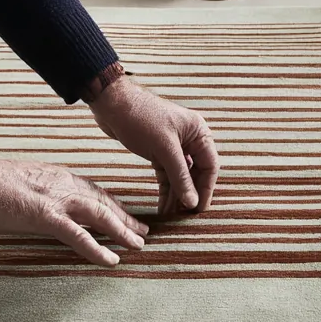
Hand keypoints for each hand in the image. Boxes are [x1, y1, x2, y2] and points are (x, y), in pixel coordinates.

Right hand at [0, 139, 148, 266]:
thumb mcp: (20, 188)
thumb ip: (36, 197)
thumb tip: (36, 209)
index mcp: (57, 178)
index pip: (93, 192)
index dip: (112, 205)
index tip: (126, 215)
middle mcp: (64, 186)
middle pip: (103, 202)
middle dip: (125, 218)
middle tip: (143, 232)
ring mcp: (57, 200)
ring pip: (101, 216)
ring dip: (122, 232)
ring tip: (138, 245)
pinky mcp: (46, 216)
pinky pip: (79, 236)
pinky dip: (98, 249)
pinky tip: (112, 260)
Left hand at [87, 75, 218, 217]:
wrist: (110, 104)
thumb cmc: (140, 118)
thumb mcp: (164, 150)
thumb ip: (180, 177)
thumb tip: (192, 202)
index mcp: (198, 132)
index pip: (210, 166)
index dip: (206, 189)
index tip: (199, 210)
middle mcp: (190, 139)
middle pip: (196, 173)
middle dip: (190, 194)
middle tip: (184, 217)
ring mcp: (174, 145)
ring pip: (180, 176)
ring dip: (176, 195)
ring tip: (171, 216)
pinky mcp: (158, 151)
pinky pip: (166, 173)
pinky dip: (165, 188)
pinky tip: (163, 205)